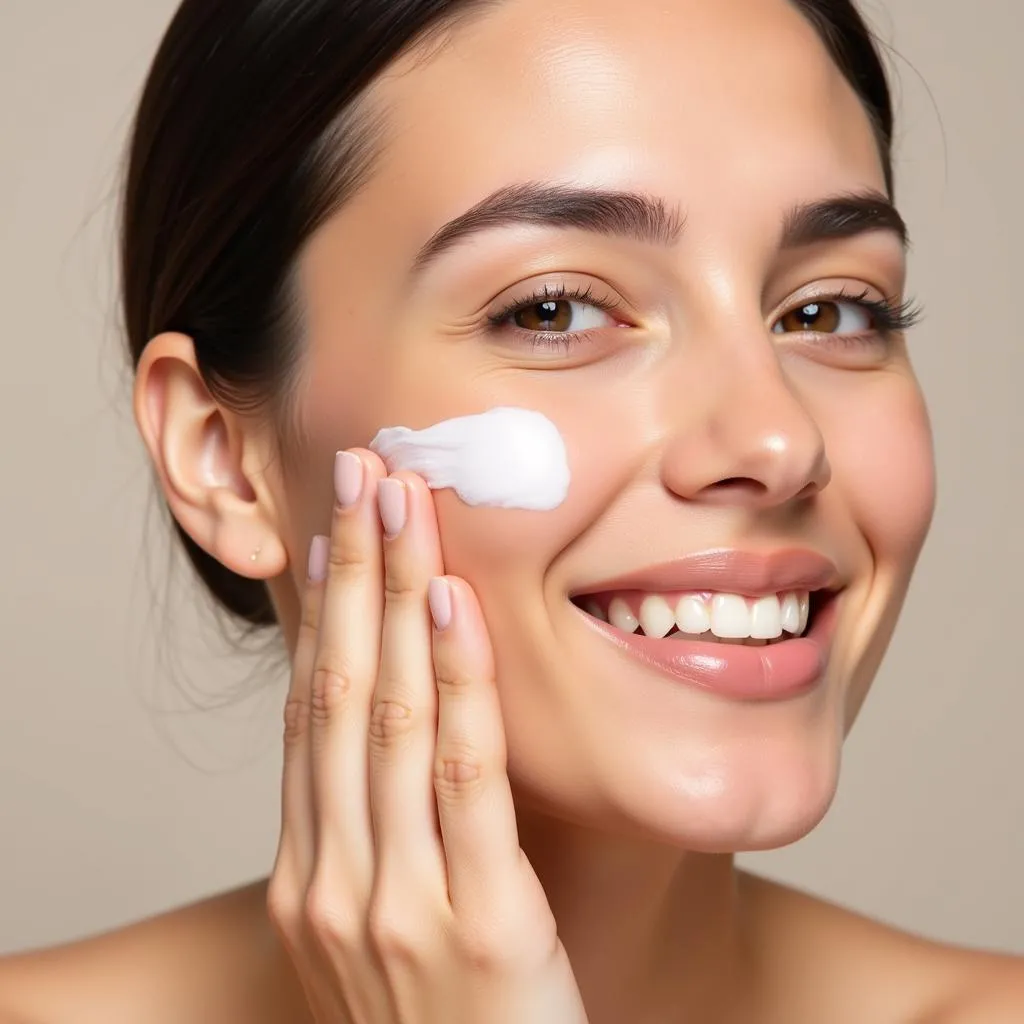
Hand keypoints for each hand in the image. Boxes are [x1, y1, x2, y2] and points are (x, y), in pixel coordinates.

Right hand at [267, 449, 589, 1023]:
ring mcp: (397, 904)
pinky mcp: (479, 924)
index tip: (332, 535)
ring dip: (394, 597)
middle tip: (361, 477)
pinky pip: (464, 777)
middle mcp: (336, 882)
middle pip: (338, 693)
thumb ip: (383, 836)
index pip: (310, 717)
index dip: (322, 615)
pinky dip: (457, 681)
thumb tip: (397, 728)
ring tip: (400, 505)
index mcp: (311, 879)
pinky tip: (452, 603)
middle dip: (351, 574)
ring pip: (389, 716)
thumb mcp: (389, 927)